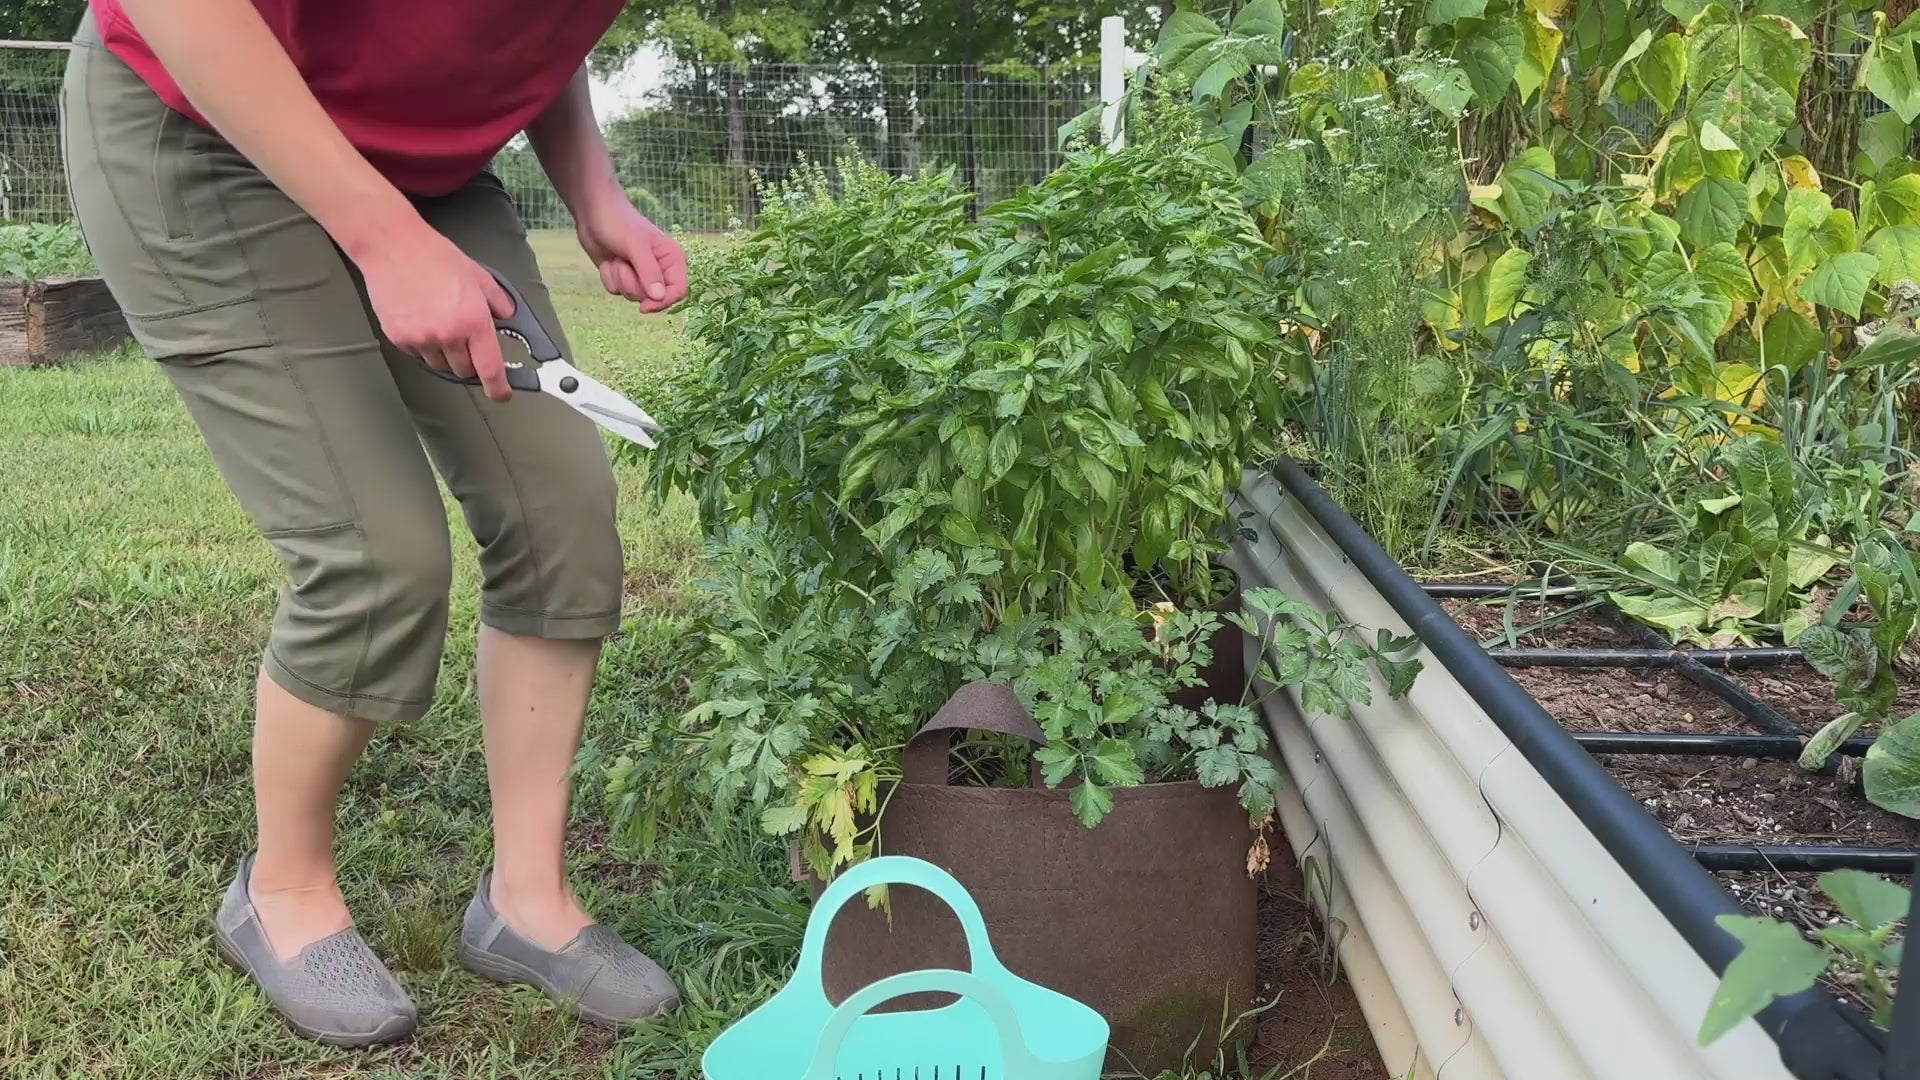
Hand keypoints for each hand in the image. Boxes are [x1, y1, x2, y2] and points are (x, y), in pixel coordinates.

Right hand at [356, 218, 517, 400]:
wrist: (393, 247)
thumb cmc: (434, 256)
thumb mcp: (478, 276)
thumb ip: (497, 301)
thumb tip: (507, 316)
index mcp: (473, 321)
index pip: (489, 368)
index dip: (498, 387)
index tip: (501, 394)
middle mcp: (448, 335)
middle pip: (464, 371)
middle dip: (469, 361)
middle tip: (465, 339)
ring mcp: (421, 339)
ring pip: (440, 365)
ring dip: (445, 354)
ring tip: (439, 323)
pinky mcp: (399, 337)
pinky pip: (417, 354)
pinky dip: (423, 345)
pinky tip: (421, 320)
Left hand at [575, 190, 687, 313]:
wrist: (593, 213)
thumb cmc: (618, 222)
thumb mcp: (635, 246)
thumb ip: (648, 272)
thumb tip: (659, 297)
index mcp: (672, 259)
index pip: (679, 290)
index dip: (663, 302)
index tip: (644, 306)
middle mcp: (660, 269)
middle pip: (653, 298)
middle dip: (633, 284)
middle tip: (624, 264)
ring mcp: (641, 275)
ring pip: (633, 296)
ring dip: (620, 279)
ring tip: (616, 258)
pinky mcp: (623, 277)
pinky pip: (617, 291)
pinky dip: (609, 278)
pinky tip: (608, 261)